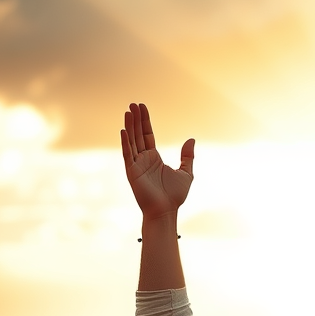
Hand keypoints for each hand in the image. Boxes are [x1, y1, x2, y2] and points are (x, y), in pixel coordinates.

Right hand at [121, 103, 194, 219]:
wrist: (167, 211)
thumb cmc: (175, 196)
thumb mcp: (186, 173)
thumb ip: (187, 156)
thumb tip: (191, 139)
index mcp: (154, 158)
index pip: (147, 135)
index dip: (145, 121)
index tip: (142, 107)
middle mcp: (143, 159)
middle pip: (138, 134)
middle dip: (136, 119)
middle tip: (133, 104)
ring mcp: (136, 165)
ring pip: (132, 141)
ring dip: (129, 126)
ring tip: (128, 111)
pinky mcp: (132, 172)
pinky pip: (128, 154)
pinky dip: (125, 142)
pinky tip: (124, 130)